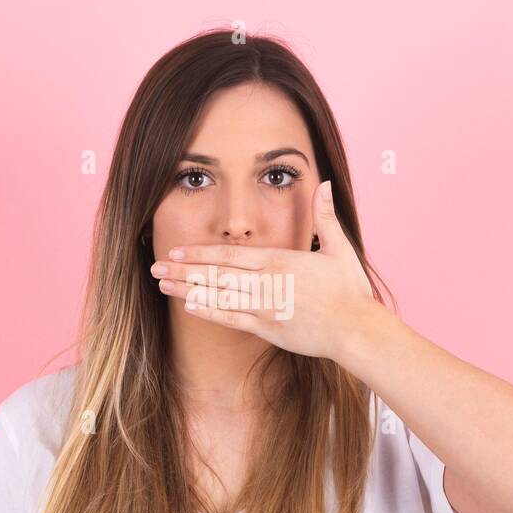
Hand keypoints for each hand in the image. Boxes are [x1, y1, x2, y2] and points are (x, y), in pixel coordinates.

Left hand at [148, 180, 375, 361]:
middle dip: (183, 269)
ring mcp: (265, 307)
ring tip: (163, 284)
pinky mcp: (268, 329)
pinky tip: (189, 306)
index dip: (199, 252)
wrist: (356, 330)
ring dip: (188, 290)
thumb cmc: (349, 290)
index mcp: (280, 261)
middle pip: (216, 275)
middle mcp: (267, 283)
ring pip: (218, 297)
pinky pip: (232, 319)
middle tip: (155, 265)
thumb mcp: (338, 248)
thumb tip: (323, 183)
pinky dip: (209, 312)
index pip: (229, 254)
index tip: (176, 249)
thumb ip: (324, 216)